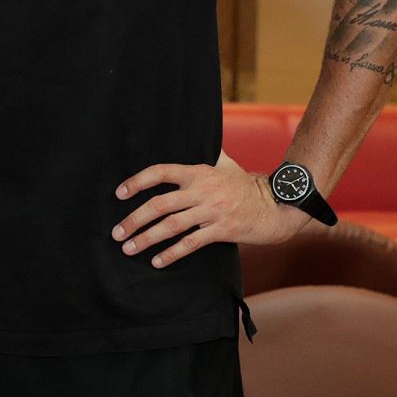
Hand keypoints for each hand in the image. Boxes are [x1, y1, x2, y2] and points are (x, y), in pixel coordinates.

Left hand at [113, 155, 310, 267]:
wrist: (280, 204)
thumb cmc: (249, 185)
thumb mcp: (227, 164)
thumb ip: (208, 154)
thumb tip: (199, 135)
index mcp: (198, 172)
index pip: (160, 172)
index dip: (137, 181)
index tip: (119, 193)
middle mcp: (202, 190)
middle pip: (160, 204)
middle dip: (134, 219)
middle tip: (117, 232)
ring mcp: (212, 211)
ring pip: (172, 226)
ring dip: (146, 238)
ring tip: (128, 248)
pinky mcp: (222, 230)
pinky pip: (191, 243)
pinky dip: (172, 253)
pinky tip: (157, 261)